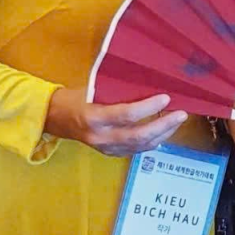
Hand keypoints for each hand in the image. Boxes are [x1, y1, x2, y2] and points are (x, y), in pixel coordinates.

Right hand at [45, 88, 187, 157]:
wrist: (53, 118)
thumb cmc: (74, 97)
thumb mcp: (91, 88)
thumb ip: (115, 90)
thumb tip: (146, 81)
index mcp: (94, 118)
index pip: (127, 115)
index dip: (149, 107)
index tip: (166, 97)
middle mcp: (101, 137)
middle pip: (139, 136)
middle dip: (164, 125)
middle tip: (181, 114)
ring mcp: (106, 149)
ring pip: (141, 146)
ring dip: (162, 134)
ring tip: (176, 121)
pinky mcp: (110, 153)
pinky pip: (136, 150)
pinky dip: (152, 141)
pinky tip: (162, 133)